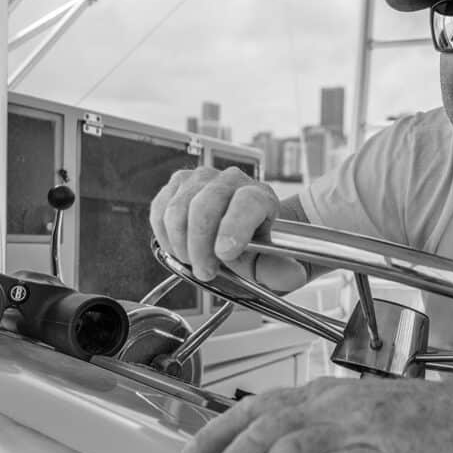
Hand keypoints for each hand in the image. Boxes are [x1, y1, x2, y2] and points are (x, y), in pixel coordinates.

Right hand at [149, 166, 306, 291]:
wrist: (241, 232)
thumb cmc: (254, 247)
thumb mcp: (271, 264)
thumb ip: (280, 271)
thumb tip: (292, 274)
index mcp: (261, 196)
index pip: (246, 202)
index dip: (233, 228)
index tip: (224, 254)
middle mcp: (232, 180)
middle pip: (205, 205)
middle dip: (199, 246)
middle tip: (205, 271)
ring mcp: (202, 178)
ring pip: (178, 207)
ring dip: (180, 243)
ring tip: (192, 261)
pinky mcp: (178, 184)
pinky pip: (160, 208)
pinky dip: (163, 234)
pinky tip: (178, 248)